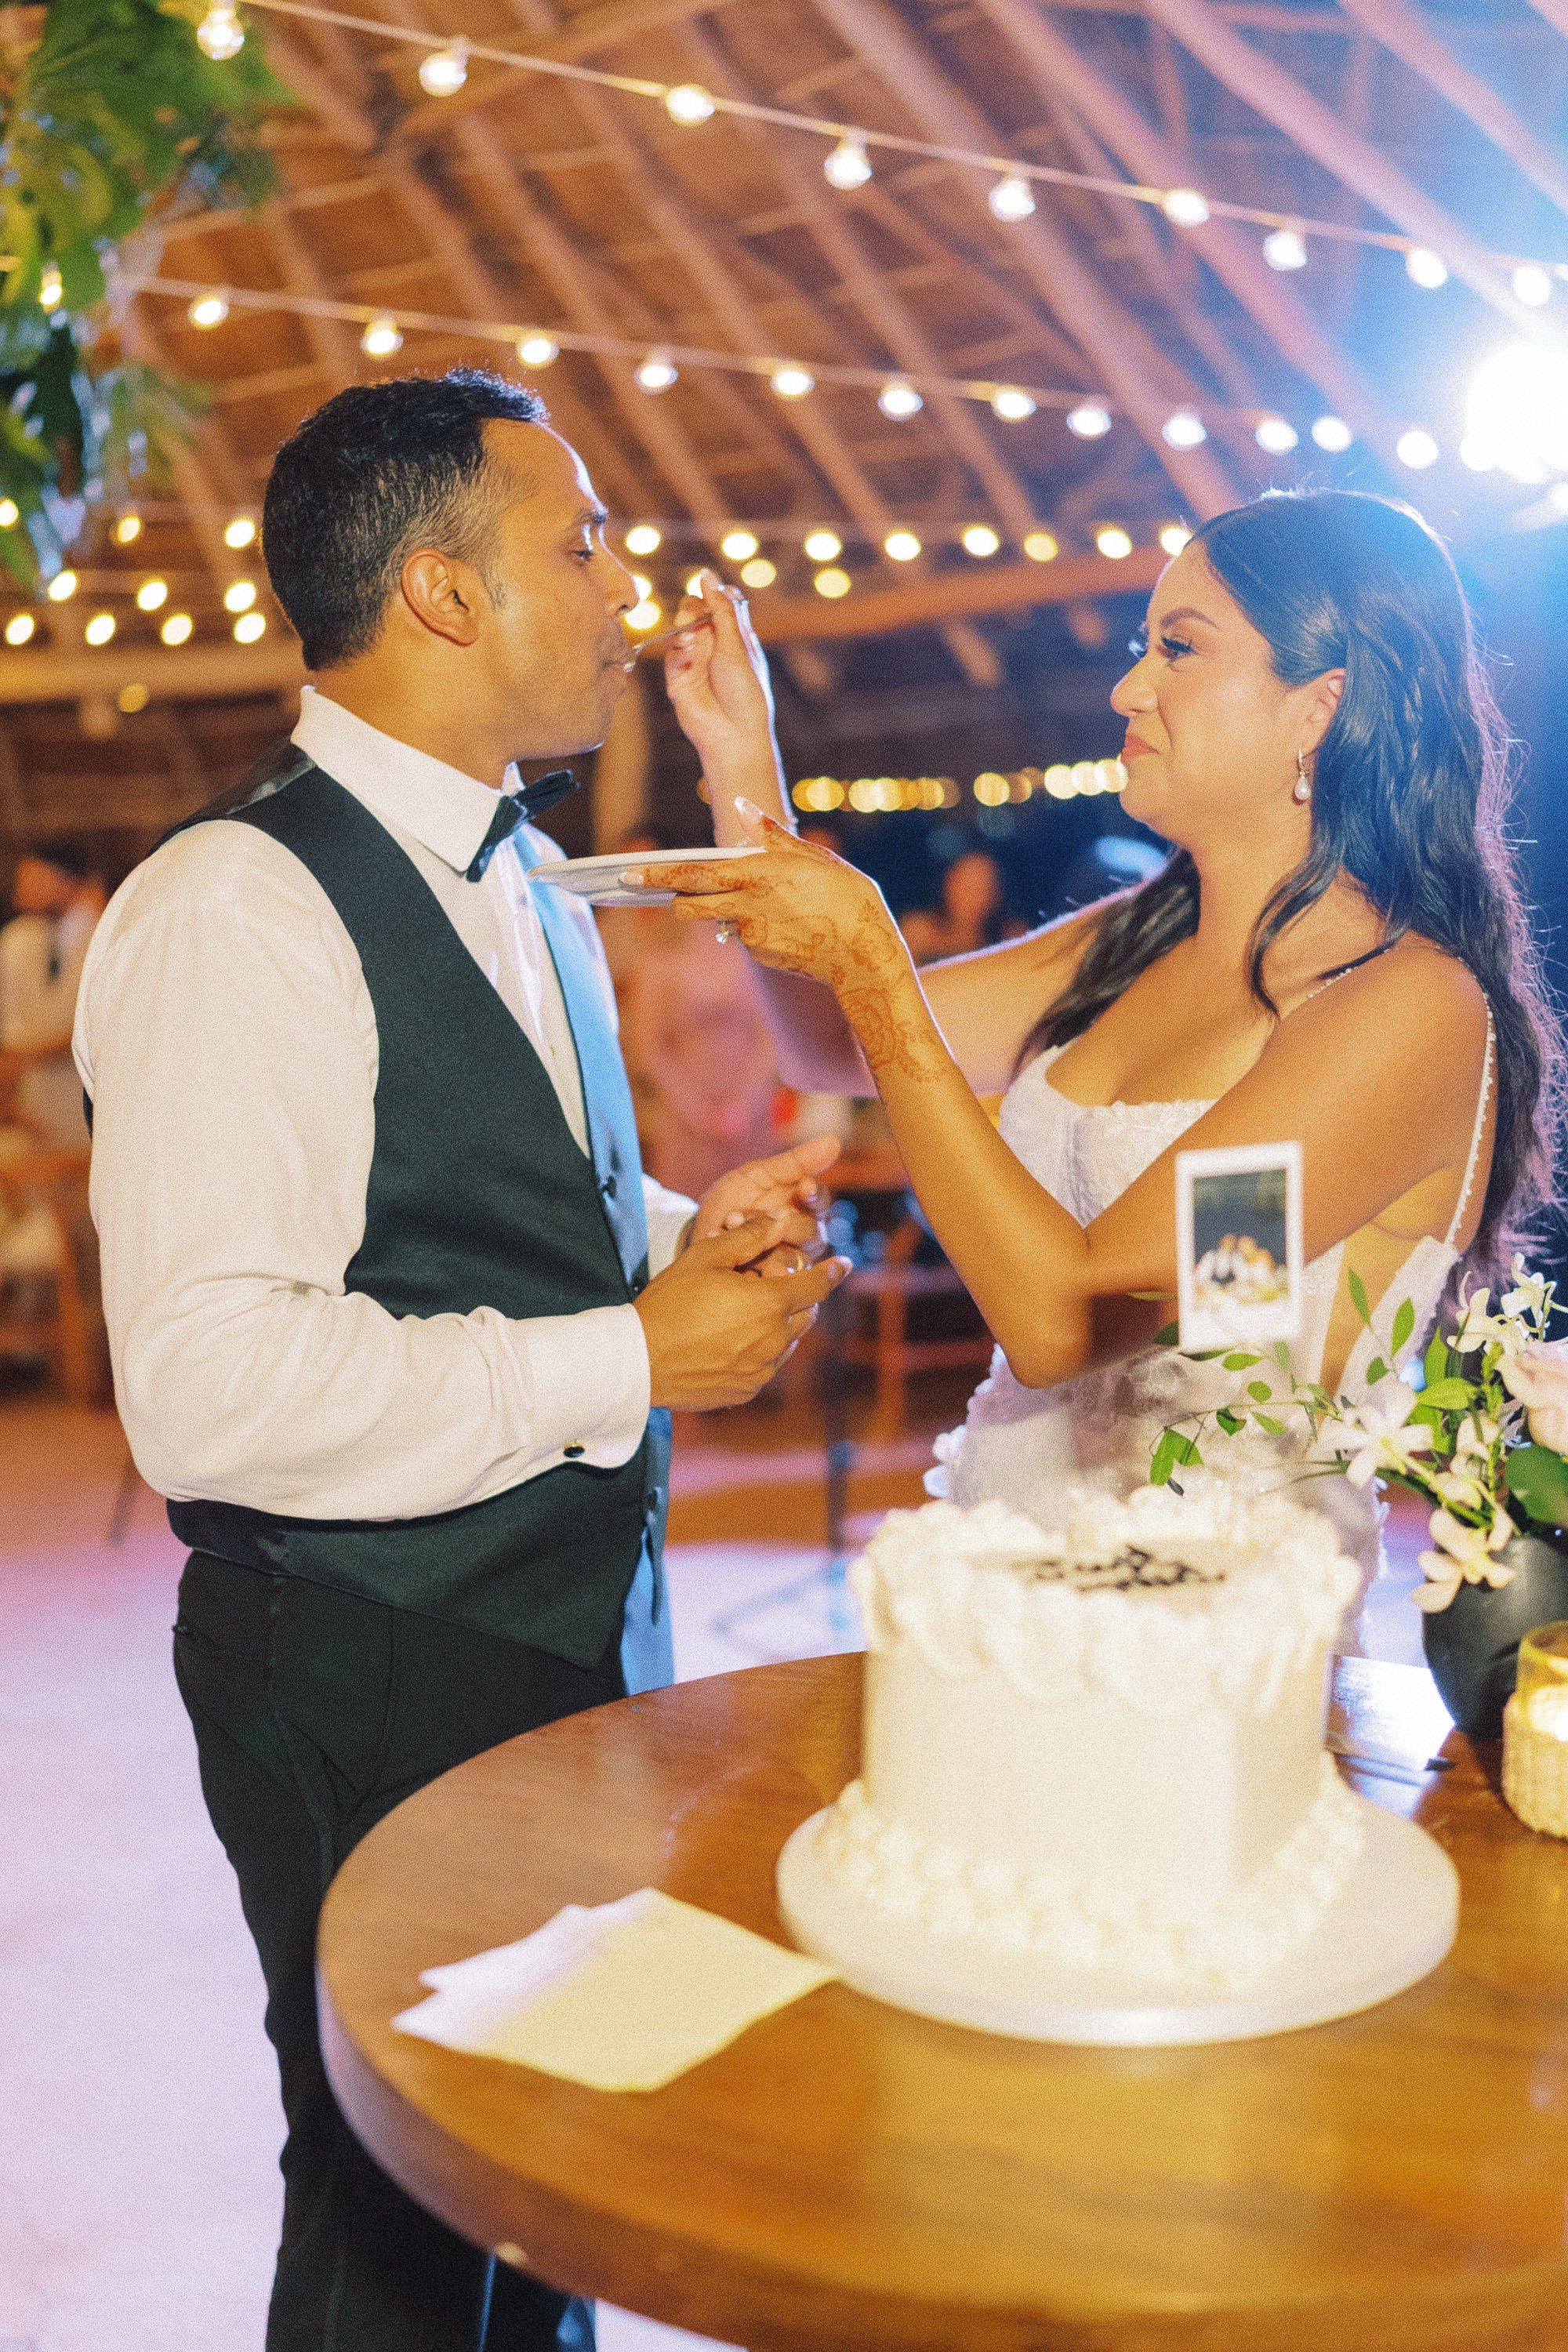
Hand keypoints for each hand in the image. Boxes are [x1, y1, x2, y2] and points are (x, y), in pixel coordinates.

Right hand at [634, 1211, 849, 1409]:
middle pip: (804, 1315)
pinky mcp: (746, 1391)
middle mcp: (774, 1340)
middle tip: (767, 1284)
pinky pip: (765, 1368)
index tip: (844, 1264)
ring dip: (777, 1325)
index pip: (817, 1286)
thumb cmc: (669, 1303)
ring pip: (786, 1343)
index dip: (832, 1273)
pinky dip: (758, 1352)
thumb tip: (780, 1219)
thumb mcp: (705, 1258)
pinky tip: (729, 1343)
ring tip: (743, 1314)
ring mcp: (762, 1371)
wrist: (637, 1362)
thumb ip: (748, 1236)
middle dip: (796, 1297)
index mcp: (769, 1303)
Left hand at [645, 809, 907, 992]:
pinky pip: (745, 938)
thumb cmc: (847, 897)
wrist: (865, 952)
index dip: (656, 874)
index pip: (693, 873)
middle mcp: (747, 905)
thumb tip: (741, 807)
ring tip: (756, 901)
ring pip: (717, 921)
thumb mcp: (814, 857)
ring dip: (719, 911)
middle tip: (647, 887)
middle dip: (670, 896)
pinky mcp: (761, 957)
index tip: (627, 872)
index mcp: (758, 873)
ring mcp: (751, 935)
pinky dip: (753, 928)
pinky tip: (785, 925)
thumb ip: (773, 836)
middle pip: (689, 904)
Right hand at [661, 573, 782, 811]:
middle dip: (693, 609)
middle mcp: (714, 645)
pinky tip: (687, 656)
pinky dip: (677, 648)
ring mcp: (694, 659)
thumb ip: (722, 610)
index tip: (713, 595)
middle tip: (699, 621)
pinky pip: (670, 651)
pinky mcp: (678, 676)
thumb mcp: (737, 645)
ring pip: (679, 626)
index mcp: (736, 636)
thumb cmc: (745, 691)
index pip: (720, 602)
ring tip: (691, 640)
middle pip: (694, 609)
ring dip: (683, 627)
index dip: (714, 594)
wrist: (732, 733)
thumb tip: (708, 575)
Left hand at [692, 1133, 840, 1276]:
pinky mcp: (770, 1287)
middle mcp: (802, 1239)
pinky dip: (743, 1263)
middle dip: (777, 1222)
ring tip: (729, 1226)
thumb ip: (794, 1163)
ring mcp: (787, 1263)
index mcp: (803, 1209)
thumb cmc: (734, 1199)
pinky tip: (722, 1247)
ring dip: (759, 1244)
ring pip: (792, 1259)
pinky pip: (769, 1281)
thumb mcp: (757, 1175)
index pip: (820, 1201)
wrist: (699, 1230)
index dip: (813, 1194)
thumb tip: (834, 1140)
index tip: (802, 1186)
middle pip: (810, 1234)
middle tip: (741, 1213)